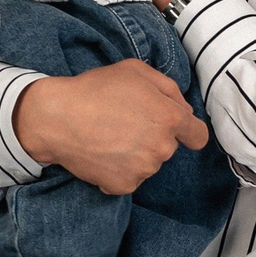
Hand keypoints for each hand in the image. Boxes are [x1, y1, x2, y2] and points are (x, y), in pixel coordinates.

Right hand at [13, 62, 209, 194]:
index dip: (187, 131)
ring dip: (134, 155)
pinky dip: (117, 170)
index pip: (198, 136)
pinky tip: (101, 153)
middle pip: (168, 148)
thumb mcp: (136, 71)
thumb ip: (169, 89)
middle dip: (152, 137)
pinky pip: (128, 179)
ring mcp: (143, 169)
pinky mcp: (123, 186)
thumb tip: (184, 111)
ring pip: (148, 164)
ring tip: (108, 137)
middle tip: (123, 123)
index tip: (174, 129)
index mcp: (170, 118)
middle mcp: (162, 147)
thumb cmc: (95, 89)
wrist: (57, 118)